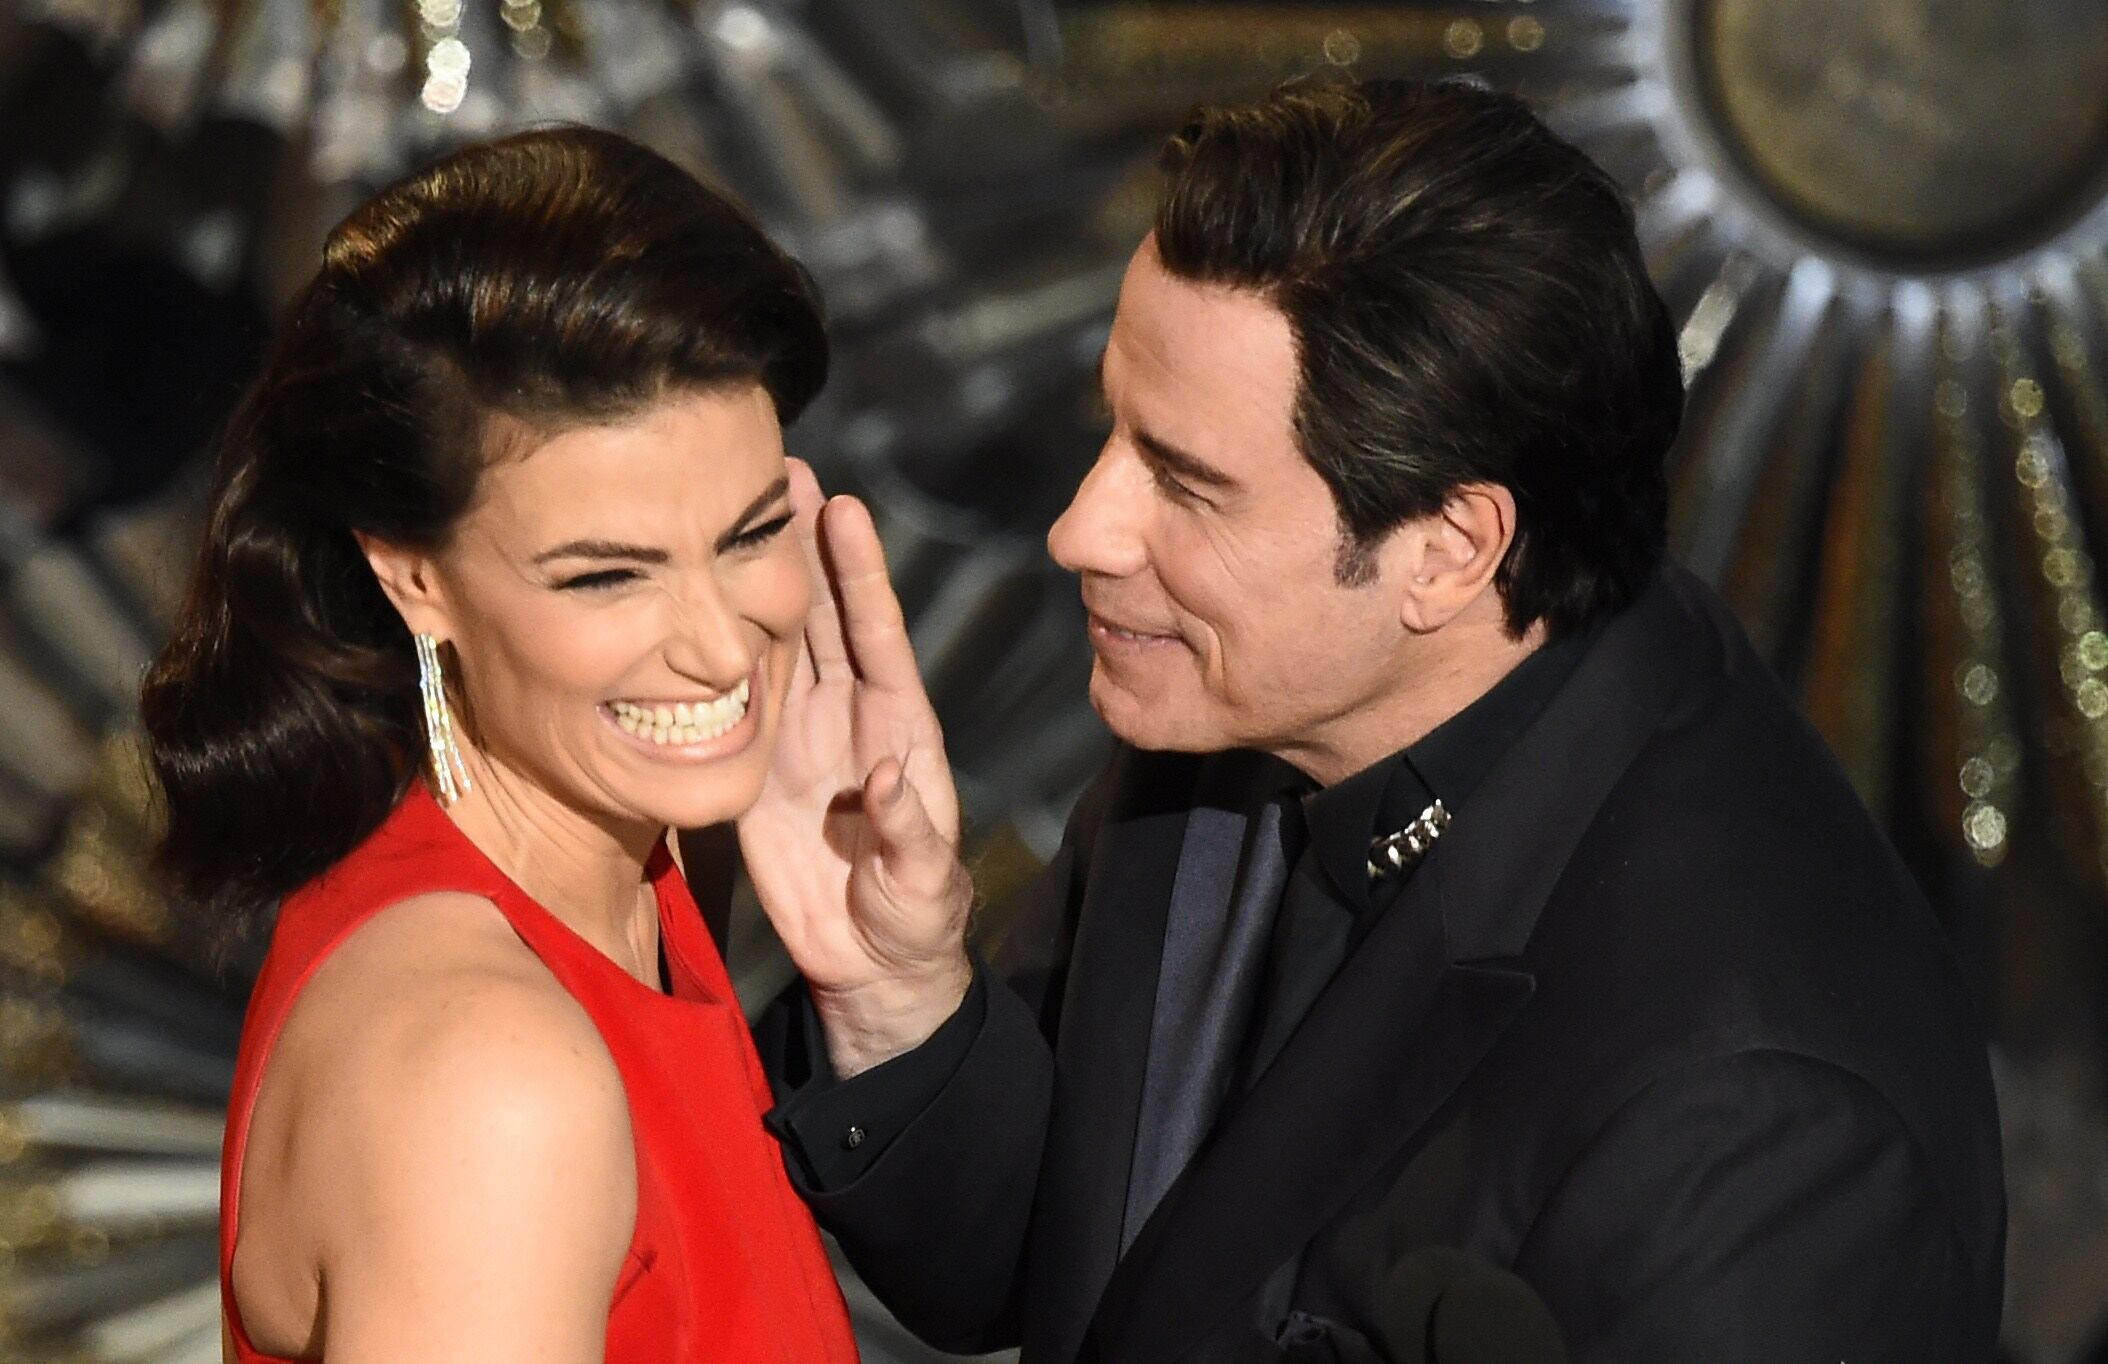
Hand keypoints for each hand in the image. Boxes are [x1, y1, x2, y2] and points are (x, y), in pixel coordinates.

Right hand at [739, 460, 972, 1075]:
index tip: (844, 509)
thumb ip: (911, 833)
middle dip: (799, 544)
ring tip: (730, 508)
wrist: (869, 968)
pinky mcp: (752, 766)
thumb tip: (889, 780)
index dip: (859, 573)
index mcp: (899, 728)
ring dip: (753, 577)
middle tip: (778, 470)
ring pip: (772, 640)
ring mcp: (796, 735)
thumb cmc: (916, 922)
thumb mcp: (923, 884)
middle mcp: (847, 715)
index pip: (878, 635)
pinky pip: (729, 696)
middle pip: (819, 614)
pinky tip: (686, 599)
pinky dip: (710, 647)